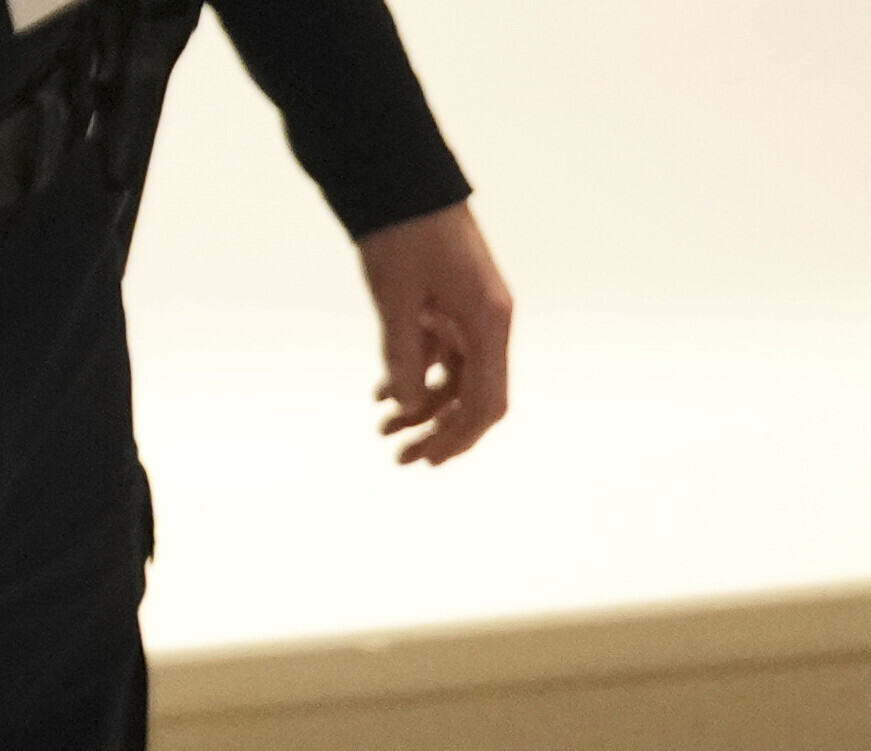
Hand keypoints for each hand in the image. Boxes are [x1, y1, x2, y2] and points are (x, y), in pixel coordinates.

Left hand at [354, 202, 510, 463]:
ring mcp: (468, 312)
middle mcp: (487, 322)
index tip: (428, 460)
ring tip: (382, 425)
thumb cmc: (401, 228)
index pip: (487, 402)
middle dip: (439, 429)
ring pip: (452, 378)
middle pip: (473, 397)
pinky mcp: (447, 301)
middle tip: (400, 457)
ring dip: (420, 405)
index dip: (459, 438)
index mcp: (489, 322)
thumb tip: (403, 407)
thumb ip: (401, 355)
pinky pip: (437, 353)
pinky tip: (383, 392)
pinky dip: (413, 374)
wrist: (394, 169)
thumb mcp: (395, 296)